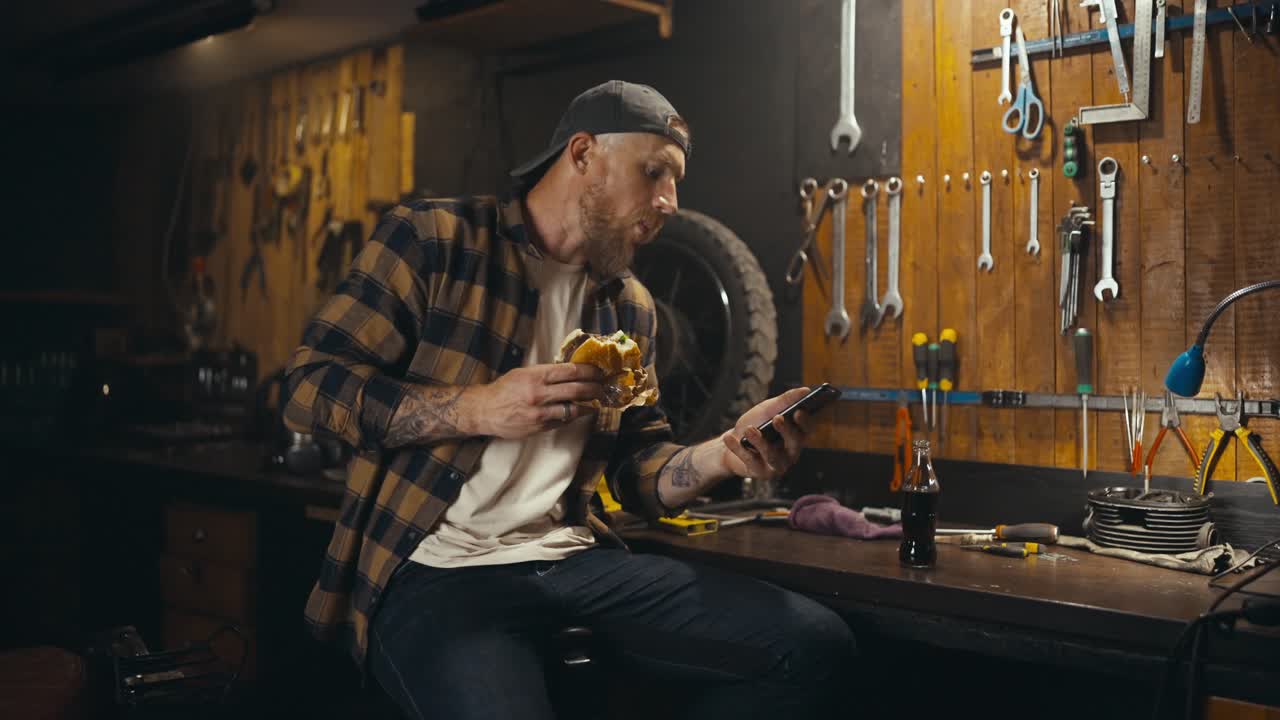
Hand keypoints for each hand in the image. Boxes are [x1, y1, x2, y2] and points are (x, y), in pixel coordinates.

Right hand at [472, 363, 605, 438]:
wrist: (485, 411)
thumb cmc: (504, 389)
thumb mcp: (523, 373)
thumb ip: (545, 373)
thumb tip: (569, 372)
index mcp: (535, 376)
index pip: (570, 371)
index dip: (589, 371)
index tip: (598, 371)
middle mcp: (539, 394)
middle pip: (576, 390)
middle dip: (594, 388)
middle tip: (603, 388)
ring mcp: (540, 413)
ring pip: (573, 409)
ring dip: (589, 406)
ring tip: (597, 402)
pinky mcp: (539, 427)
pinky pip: (563, 422)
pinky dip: (573, 416)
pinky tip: (578, 413)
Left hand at [718, 387, 812, 480]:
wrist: (731, 442)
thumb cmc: (755, 424)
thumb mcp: (768, 409)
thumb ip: (785, 401)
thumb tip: (805, 390)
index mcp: (796, 436)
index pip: (806, 430)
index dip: (805, 422)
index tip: (798, 411)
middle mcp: (790, 453)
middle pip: (793, 443)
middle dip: (786, 431)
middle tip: (777, 417)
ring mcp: (776, 465)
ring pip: (772, 455)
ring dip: (760, 441)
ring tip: (749, 430)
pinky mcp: (760, 473)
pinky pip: (750, 461)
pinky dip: (738, 448)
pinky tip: (729, 438)